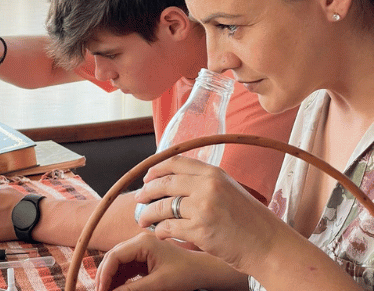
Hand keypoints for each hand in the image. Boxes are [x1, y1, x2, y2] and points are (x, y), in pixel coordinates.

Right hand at [96, 232, 204, 290]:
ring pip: (117, 264)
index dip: (104, 273)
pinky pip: (125, 269)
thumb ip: (134, 289)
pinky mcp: (143, 259)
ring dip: (110, 278)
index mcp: (142, 242)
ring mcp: (140, 250)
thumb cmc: (183, 274)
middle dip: (104, 276)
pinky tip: (115, 289)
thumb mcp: (158, 284)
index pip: (115, 255)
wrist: (200, 271)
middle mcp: (138, 243)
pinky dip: (119, 280)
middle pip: (113, 257)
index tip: (100, 290)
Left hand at [135, 155, 278, 273]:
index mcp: (213, 173)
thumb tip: (176, 181)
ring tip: (142, 219)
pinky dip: (161, 230)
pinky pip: (170, 228)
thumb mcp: (229, 189)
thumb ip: (205, 182)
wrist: (268, 245)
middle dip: (147, 191)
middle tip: (138, 199)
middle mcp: (207, 186)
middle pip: (165, 183)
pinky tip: (159, 232)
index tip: (147, 177)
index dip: (156, 169)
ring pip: (163, 206)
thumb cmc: (250, 220)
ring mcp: (203, 208)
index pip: (175, 162)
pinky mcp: (200, 230)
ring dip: (148, 213)